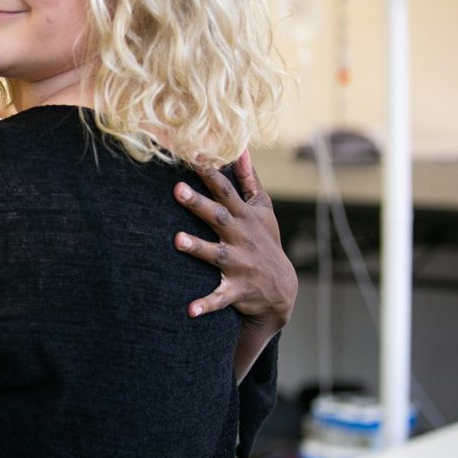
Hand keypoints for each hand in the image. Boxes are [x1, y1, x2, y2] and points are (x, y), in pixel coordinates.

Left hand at [173, 150, 296, 331]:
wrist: (281, 287)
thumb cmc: (264, 240)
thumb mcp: (262, 208)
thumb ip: (249, 179)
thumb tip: (241, 147)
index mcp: (243, 216)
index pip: (226, 190)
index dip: (211, 173)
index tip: (194, 155)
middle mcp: (240, 237)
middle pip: (217, 217)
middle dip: (198, 204)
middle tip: (177, 189)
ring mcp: (239, 263)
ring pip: (216, 254)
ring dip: (197, 248)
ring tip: (177, 240)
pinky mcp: (236, 288)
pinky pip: (220, 297)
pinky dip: (206, 305)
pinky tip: (189, 311)